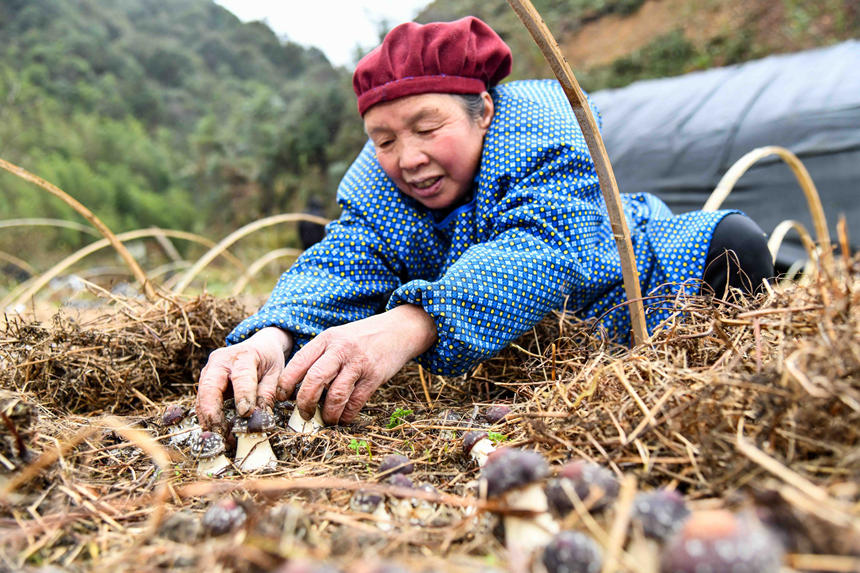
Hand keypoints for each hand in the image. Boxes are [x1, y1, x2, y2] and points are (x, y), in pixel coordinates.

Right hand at [195, 327, 291, 432]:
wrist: (258, 347)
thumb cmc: (268, 360)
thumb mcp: (275, 374)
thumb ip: (268, 394)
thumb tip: (261, 419)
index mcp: (244, 355)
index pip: (241, 377)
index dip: (243, 396)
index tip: (246, 414)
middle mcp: (221, 361)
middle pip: (210, 387)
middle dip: (213, 413)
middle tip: (221, 434)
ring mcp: (209, 371)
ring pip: (202, 397)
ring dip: (208, 421)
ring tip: (219, 439)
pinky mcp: (205, 382)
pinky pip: (202, 402)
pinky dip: (207, 419)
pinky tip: (215, 433)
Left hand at [277, 304, 436, 424]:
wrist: (398, 329)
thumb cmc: (363, 337)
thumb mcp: (338, 337)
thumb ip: (320, 356)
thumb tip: (299, 385)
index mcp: (327, 339)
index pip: (299, 362)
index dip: (287, 383)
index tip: (283, 397)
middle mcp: (341, 350)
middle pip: (314, 380)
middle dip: (305, 402)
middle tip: (304, 413)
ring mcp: (359, 363)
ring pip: (335, 395)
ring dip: (327, 414)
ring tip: (325, 420)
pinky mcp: (375, 376)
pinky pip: (356, 402)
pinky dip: (346, 415)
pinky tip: (343, 418)